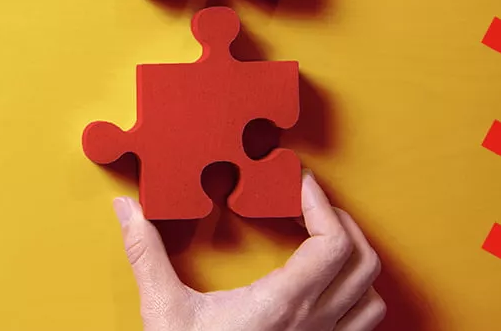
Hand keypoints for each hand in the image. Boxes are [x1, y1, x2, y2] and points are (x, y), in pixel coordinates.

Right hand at [111, 171, 385, 329]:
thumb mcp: (164, 310)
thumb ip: (147, 254)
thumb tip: (128, 209)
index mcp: (282, 305)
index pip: (333, 243)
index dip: (323, 203)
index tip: (299, 183)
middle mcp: (313, 325)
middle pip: (363, 261)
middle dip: (342, 221)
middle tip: (310, 205)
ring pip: (372, 296)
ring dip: (356, 262)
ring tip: (324, 241)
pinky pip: (363, 326)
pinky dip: (357, 297)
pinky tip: (326, 286)